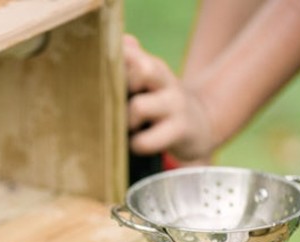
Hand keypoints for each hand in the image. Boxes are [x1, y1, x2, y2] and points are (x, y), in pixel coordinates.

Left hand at [123, 35, 215, 164]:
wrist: (200, 125)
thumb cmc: (162, 103)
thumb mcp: (150, 79)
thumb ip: (134, 60)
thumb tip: (123, 39)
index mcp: (152, 67)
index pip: (129, 54)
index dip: (112, 65)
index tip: (99, 80)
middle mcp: (165, 81)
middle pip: (142, 69)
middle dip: (119, 87)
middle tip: (111, 105)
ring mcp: (174, 105)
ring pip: (139, 106)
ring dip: (125, 120)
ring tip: (126, 129)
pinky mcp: (180, 130)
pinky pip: (147, 140)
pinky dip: (136, 144)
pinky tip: (135, 145)